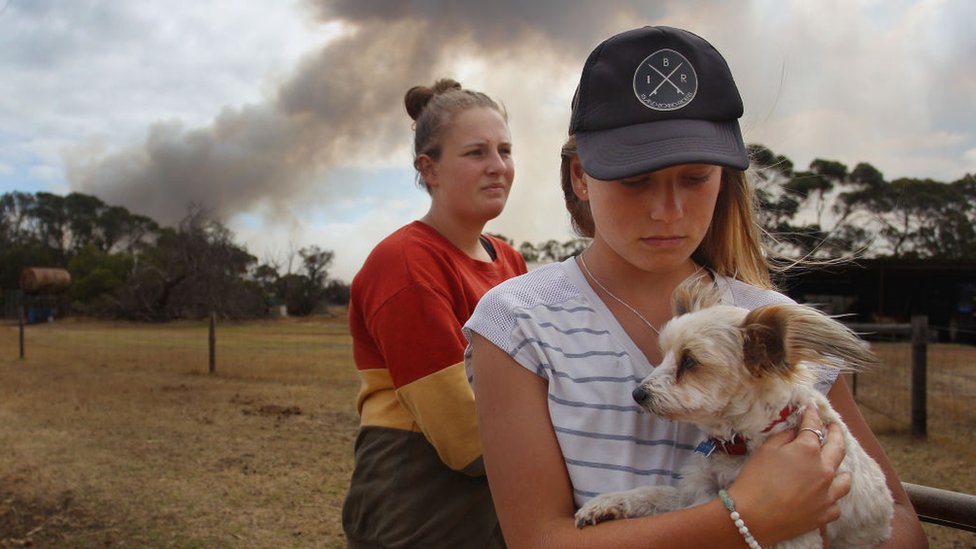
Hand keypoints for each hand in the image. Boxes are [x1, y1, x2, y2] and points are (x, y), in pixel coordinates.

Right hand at [727, 406, 851, 544]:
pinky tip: (825, 495)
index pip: (813, 426)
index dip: (811, 415)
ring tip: (838, 467)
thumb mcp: (766, 450)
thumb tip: (796, 432)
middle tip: (834, 426)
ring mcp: (828, 493)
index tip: (811, 409)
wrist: (752, 516)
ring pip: (845, 479)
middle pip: (838, 447)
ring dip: (841, 469)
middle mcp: (824, 470)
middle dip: (836, 433)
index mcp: (808, 450)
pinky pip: (836, 503)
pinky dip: (832, 497)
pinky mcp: (825, 513)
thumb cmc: (755, 480)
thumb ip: (785, 437)